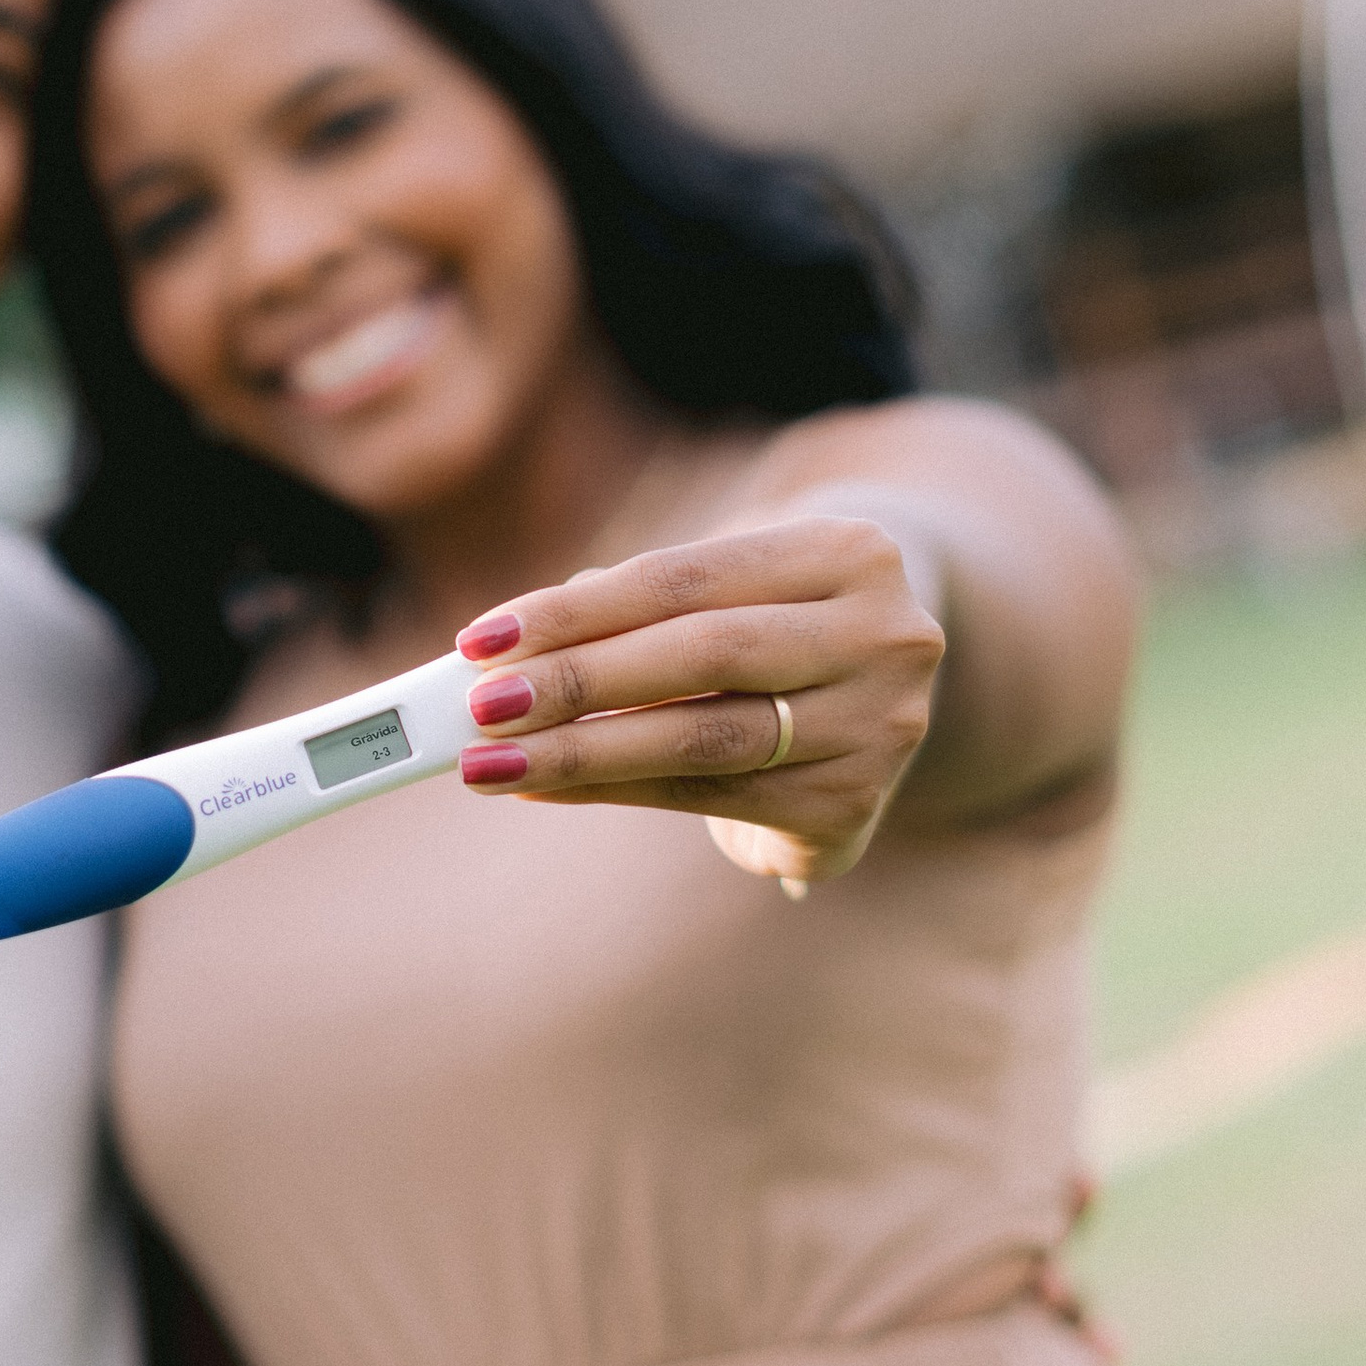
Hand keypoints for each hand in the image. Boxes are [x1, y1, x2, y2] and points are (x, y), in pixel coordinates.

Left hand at [454, 516, 946, 888]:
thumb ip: (636, 603)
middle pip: (704, 659)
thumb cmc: (768, 604)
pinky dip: (618, 791)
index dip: (578, 612)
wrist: (881, 659)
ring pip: (707, 740)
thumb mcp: (725, 577)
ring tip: (492, 763)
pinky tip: (548, 788)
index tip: (482, 640)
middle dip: (577, 684)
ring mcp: (882, 732)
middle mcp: (886, 641)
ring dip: (583, 755)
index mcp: (852, 555)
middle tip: (480, 708)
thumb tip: (512, 653)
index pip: (687, 581)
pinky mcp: (854, 809)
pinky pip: (712, 799)